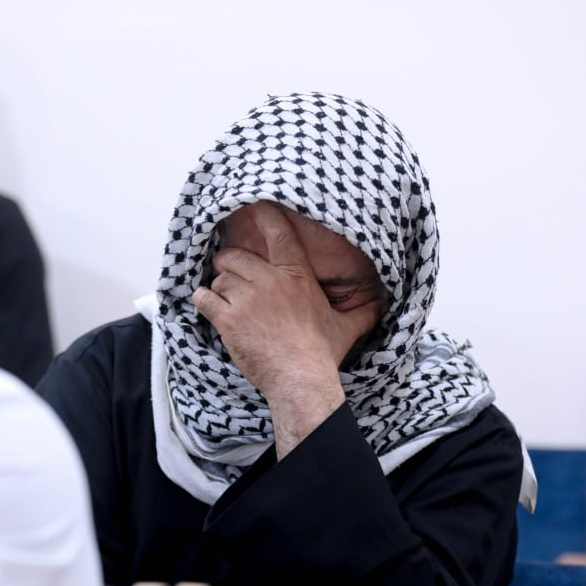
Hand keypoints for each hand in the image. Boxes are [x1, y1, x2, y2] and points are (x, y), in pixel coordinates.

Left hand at [191, 203, 382, 456]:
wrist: (300, 379)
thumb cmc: (321, 353)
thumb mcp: (347, 327)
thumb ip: (363, 312)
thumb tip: (382, 305)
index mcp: (296, 276)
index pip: (278, 234)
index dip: (264, 216)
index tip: (255, 207)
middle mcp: (269, 281)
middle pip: (234, 256)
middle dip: (227, 262)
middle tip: (229, 272)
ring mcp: (247, 300)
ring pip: (219, 278)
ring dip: (218, 286)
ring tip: (225, 298)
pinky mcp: (228, 319)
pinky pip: (204, 298)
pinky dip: (203, 300)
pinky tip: (207, 304)